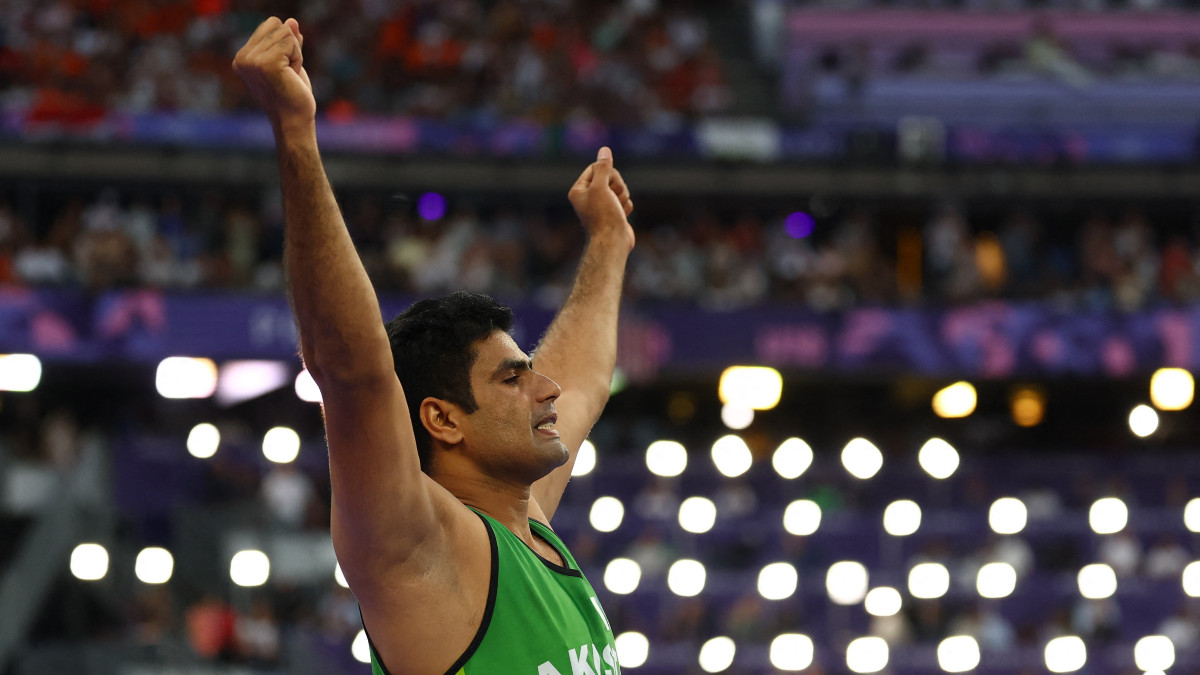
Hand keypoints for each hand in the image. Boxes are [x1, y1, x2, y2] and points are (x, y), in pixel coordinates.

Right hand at [232, 17, 315, 131]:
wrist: (294, 120)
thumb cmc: (292, 95)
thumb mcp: (289, 63)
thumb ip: (287, 42)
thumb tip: (291, 21)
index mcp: (242, 57)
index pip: (270, 24)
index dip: (285, 43)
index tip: (283, 68)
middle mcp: (243, 58)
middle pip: (277, 24)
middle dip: (291, 46)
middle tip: (288, 72)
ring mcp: (252, 60)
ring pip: (286, 32)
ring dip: (295, 54)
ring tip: (289, 75)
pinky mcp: (266, 63)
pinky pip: (292, 43)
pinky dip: (298, 58)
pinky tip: (292, 75)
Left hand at [568, 147, 634, 251]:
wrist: (613, 242)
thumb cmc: (603, 216)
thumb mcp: (601, 187)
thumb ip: (603, 168)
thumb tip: (604, 150)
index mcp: (579, 190)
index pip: (596, 167)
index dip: (607, 173)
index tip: (606, 186)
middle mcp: (589, 196)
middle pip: (610, 176)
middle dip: (616, 187)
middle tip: (612, 200)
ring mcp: (602, 205)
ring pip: (620, 189)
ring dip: (622, 198)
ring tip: (616, 210)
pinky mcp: (614, 212)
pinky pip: (625, 200)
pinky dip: (626, 207)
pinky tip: (620, 217)